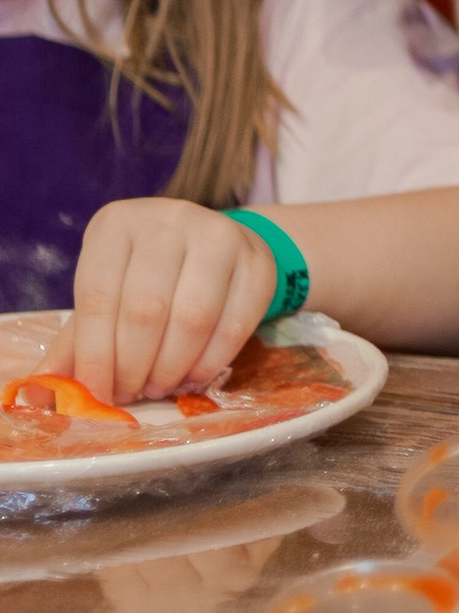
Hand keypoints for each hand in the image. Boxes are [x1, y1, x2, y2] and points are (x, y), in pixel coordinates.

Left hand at [72, 200, 276, 402]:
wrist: (210, 246)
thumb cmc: (144, 276)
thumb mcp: (106, 294)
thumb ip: (77, 340)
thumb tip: (47, 388)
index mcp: (116, 224)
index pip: (98, 296)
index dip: (96, 354)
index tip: (99, 392)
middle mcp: (167, 219)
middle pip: (146, 309)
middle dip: (135, 366)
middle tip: (134, 393)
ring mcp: (219, 235)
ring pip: (193, 317)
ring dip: (173, 367)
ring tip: (161, 387)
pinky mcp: (258, 260)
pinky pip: (236, 324)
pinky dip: (211, 362)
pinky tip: (195, 377)